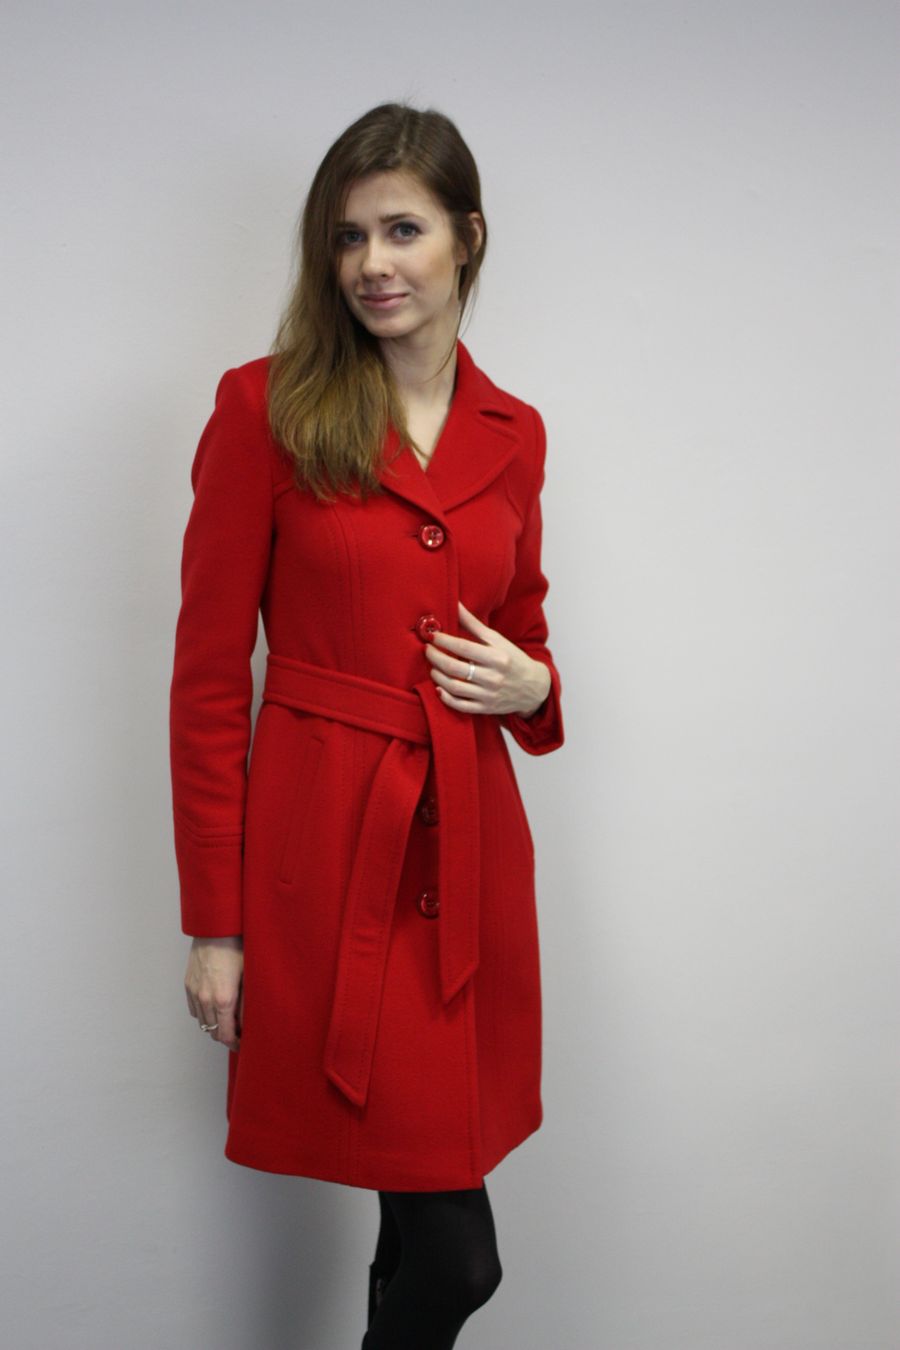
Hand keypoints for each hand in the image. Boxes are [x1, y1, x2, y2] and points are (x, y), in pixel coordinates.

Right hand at [184, 936, 243, 1051]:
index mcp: (224, 1000)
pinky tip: (214, 1007)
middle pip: (213, 1032)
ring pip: (202, 1022)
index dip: (235, 1044)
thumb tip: (249, 1023)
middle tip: (238, 1033)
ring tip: (227, 1020)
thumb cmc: (237, 949)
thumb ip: (248, 1004)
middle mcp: (205, 1000)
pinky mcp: (188, 985)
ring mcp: (194, 993)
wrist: (216, 929)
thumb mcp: (249, 977)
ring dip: (214, 1025)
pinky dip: (203, 1013)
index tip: (242, 1044)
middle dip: (226, 1036)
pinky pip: (194, 1009)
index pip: (225, 1036)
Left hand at [424, 600, 551, 717]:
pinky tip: (439, 688)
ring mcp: (488, 695)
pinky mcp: (485, 708)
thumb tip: (455, 604)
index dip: (444, 641)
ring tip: (432, 667)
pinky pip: (460, 706)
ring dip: (437, 676)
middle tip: (427, 650)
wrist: (533, 687)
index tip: (432, 636)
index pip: (464, 648)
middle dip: (436, 658)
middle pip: (455, 668)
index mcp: (497, 657)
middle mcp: (493, 677)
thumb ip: (473, 624)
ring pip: (454, 687)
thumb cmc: (512, 659)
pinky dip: (446, 698)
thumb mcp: (497, 639)